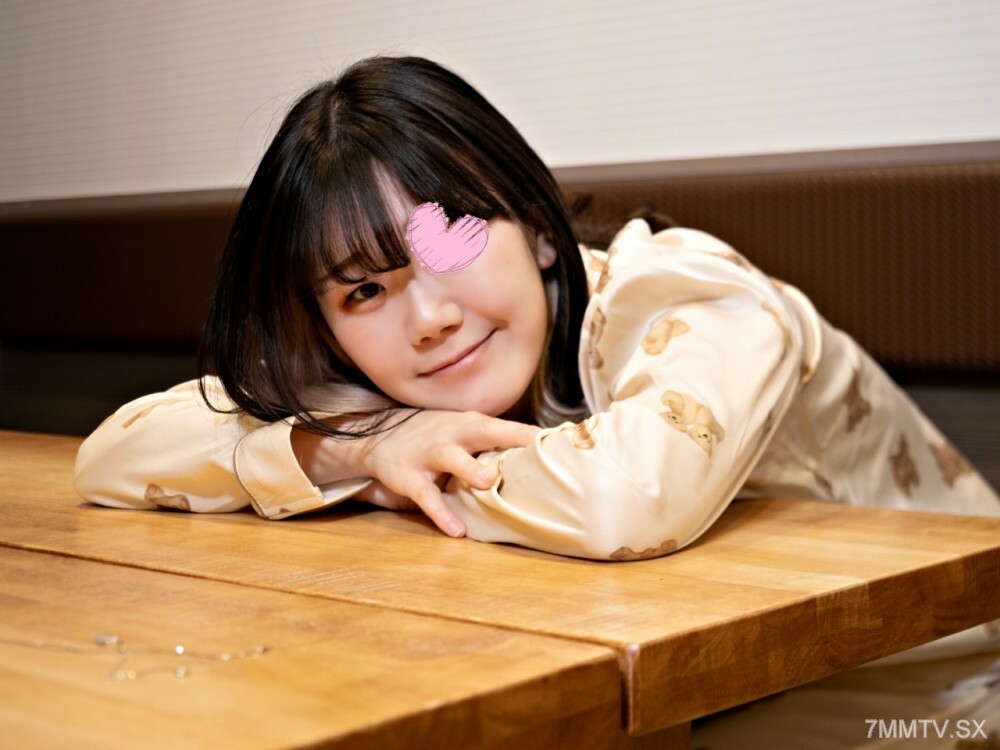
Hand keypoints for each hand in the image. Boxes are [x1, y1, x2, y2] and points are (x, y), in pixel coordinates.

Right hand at [355, 410, 538, 537]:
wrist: (378, 437)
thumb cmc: (434, 436)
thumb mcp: (461, 431)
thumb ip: (492, 445)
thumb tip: (536, 462)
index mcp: (468, 424)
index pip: (502, 425)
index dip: (526, 432)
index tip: (555, 440)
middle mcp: (451, 434)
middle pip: (481, 430)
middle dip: (507, 436)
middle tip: (534, 451)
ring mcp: (428, 454)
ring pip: (450, 457)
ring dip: (469, 468)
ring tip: (489, 483)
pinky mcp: (409, 477)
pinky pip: (426, 496)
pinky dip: (441, 514)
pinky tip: (457, 530)